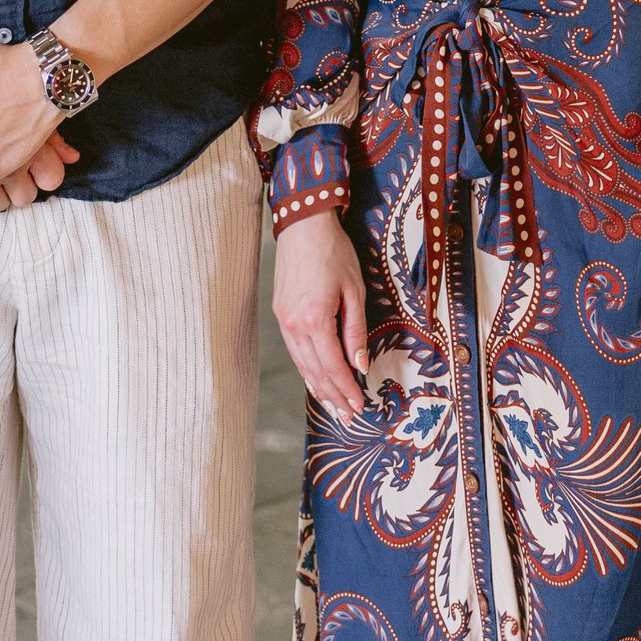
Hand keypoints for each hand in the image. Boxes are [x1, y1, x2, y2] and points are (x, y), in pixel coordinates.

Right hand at [273, 210, 369, 425]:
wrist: (303, 224)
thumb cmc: (333, 252)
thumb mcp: (354, 289)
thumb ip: (356, 330)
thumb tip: (360, 364)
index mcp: (315, 318)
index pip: (333, 365)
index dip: (346, 388)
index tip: (359, 404)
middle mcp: (294, 324)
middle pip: (315, 371)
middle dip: (333, 395)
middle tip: (347, 416)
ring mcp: (283, 319)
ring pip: (301, 364)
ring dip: (317, 387)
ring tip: (332, 405)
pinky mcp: (280, 312)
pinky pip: (294, 350)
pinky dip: (306, 368)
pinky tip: (315, 378)